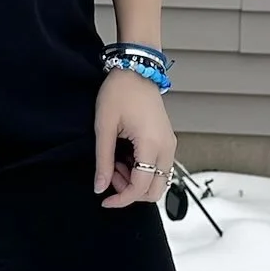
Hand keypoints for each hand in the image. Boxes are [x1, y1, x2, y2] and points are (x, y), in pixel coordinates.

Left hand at [92, 69, 176, 208]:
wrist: (136, 70)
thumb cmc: (120, 92)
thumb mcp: (104, 127)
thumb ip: (102, 160)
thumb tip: (100, 186)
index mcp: (151, 144)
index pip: (141, 187)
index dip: (122, 199)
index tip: (105, 200)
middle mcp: (167, 148)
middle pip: (155, 191)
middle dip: (130, 191)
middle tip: (110, 174)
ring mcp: (170, 144)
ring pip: (158, 181)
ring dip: (136, 181)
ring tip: (115, 162)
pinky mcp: (167, 141)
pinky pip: (159, 168)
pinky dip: (142, 171)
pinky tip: (125, 157)